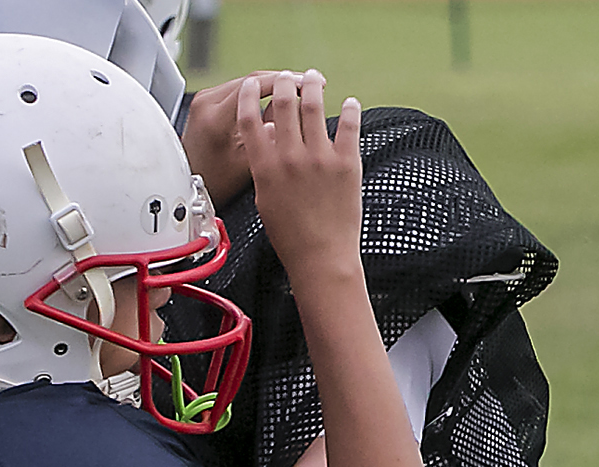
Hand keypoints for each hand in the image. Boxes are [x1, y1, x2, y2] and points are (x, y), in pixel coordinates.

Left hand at [180, 71, 306, 208]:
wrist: (189, 184)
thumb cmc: (216, 182)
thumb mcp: (250, 164)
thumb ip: (273, 137)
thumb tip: (297, 111)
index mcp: (216, 118)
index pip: (256, 85)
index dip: (288, 81)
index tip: (310, 84)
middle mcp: (207, 102)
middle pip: (252, 79)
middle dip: (284, 81)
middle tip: (311, 86)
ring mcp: (205, 99)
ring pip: (247, 82)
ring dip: (273, 85)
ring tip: (298, 92)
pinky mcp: (207, 101)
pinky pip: (239, 89)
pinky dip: (260, 92)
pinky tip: (277, 98)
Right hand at [225, 70, 362, 272]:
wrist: (321, 257)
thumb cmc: (291, 234)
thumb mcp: (265, 197)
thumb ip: (264, 164)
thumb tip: (267, 133)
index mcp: (265, 166)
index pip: (249, 118)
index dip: (248, 96)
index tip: (251, 85)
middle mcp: (290, 157)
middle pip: (283, 104)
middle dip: (284, 83)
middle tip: (288, 77)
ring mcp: (320, 159)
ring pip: (314, 106)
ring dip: (313, 86)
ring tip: (314, 79)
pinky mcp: (347, 164)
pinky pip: (349, 126)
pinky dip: (350, 110)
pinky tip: (350, 102)